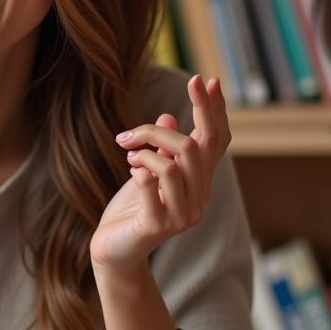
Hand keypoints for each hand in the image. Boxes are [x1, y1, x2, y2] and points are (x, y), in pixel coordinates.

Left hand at [90, 75, 230, 274]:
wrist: (113, 250)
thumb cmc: (131, 209)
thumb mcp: (145, 171)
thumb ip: (161, 148)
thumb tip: (168, 115)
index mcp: (200, 181)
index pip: (217, 140)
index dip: (213, 109)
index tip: (204, 79)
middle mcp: (199, 198)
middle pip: (196, 146)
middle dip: (161, 130)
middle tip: (131, 133)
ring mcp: (183, 214)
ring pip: (173, 164)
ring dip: (145, 151)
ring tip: (127, 157)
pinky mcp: (159, 225)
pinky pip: (151, 184)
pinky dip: (138, 169)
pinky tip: (130, 172)